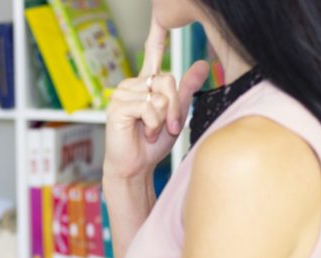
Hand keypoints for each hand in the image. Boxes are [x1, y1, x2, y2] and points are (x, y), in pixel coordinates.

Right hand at [104, 15, 209, 179]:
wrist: (135, 167)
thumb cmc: (151, 145)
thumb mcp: (175, 114)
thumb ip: (186, 90)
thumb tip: (202, 64)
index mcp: (144, 84)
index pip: (151, 56)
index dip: (157, 40)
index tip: (161, 26)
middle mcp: (131, 85)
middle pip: (166, 80)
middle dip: (175, 108)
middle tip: (169, 127)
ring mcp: (122, 94)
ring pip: (159, 95)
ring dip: (163, 120)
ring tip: (153, 133)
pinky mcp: (118, 107)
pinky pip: (149, 107)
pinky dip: (153, 125)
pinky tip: (144, 134)